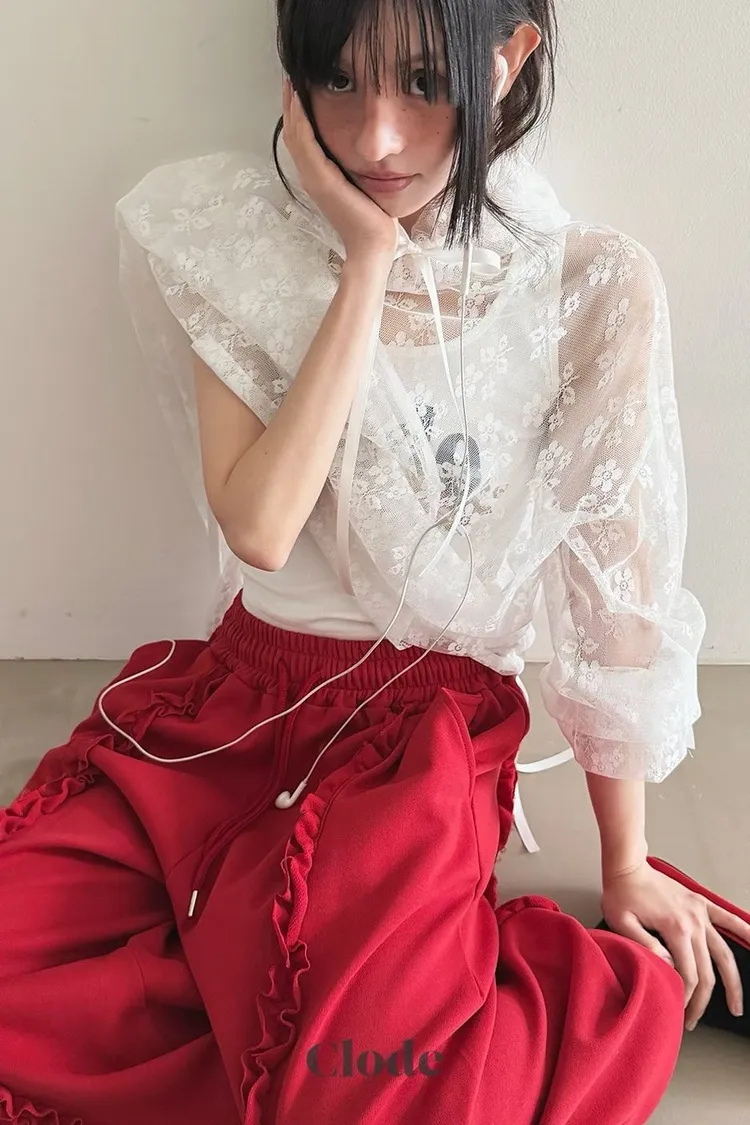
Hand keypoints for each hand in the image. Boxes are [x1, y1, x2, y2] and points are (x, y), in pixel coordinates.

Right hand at [281, 77, 399, 263]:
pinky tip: (299, 99)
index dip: (297, 114)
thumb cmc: (373, 219)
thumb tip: (366, 151)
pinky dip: (300, 120)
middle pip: (293, 133)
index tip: (299, 88)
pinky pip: (305, 143)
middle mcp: (311, 176)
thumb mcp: (362, 186)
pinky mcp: (321, 179)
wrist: (372, 245)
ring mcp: (313, 178)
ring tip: (291, 80)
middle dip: (290, 104)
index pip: (302, 140)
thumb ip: (355, 169)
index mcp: (319, 177)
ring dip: (291, 106)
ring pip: (294, 134)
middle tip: (290, 76)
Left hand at [601, 860, 748, 1030]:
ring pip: (724, 954)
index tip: (677, 1010)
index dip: (686, 997)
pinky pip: (729, 919)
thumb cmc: (621, 893)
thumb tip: (669, 967)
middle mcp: (694, 922)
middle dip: (702, 1001)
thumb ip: (646, 946)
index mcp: (675, 928)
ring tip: (736, 1005)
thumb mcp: (622, 923)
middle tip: (692, 1019)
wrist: (627, 866)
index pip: (689, 974)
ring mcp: (700, 913)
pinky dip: (745, 932)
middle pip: (707, 971)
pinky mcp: (701, 903)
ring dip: (732, 982)